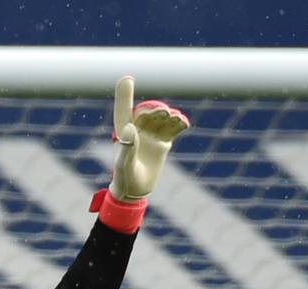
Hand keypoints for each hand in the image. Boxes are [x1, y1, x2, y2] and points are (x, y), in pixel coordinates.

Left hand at [108, 75, 190, 202]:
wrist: (135, 191)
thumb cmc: (125, 179)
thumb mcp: (123, 166)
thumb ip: (127, 147)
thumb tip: (130, 127)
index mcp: (124, 133)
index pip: (124, 110)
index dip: (125, 95)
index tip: (127, 78)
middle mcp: (137, 130)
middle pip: (148, 114)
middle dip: (156, 111)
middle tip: (165, 113)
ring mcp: (151, 136)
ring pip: (162, 120)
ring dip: (170, 116)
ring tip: (177, 118)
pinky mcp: (162, 143)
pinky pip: (172, 130)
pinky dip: (178, 125)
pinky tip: (184, 123)